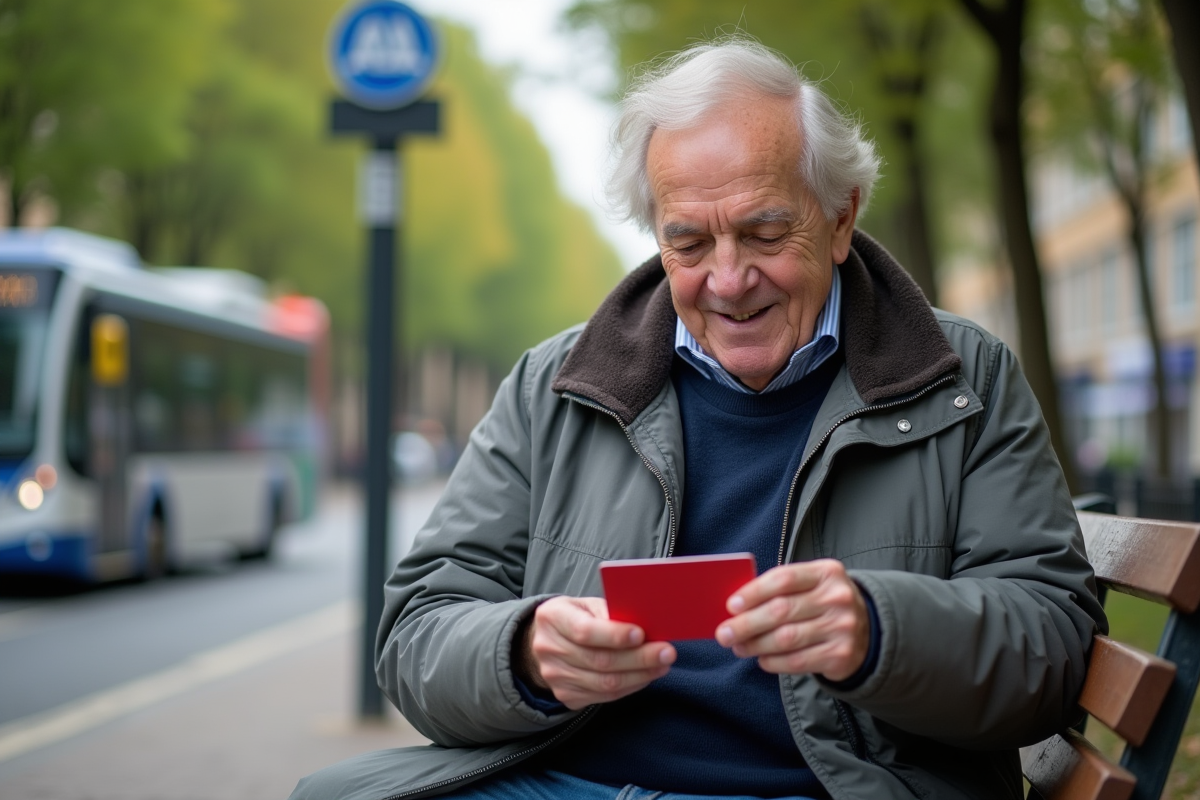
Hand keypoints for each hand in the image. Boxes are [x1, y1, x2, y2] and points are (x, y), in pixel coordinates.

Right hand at [516, 596, 675, 709]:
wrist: (547, 641)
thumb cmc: (577, 617)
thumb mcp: (588, 605)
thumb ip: (612, 613)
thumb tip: (647, 626)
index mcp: (553, 617)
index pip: (585, 631)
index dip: (615, 635)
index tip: (642, 634)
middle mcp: (548, 649)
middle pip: (599, 661)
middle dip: (638, 658)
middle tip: (666, 653)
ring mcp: (555, 676)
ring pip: (605, 683)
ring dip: (640, 675)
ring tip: (662, 665)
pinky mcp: (566, 696)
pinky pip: (605, 696)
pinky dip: (630, 686)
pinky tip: (645, 676)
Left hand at [715, 560, 869, 680]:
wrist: (868, 629)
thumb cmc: (822, 603)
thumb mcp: (810, 585)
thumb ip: (779, 590)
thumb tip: (735, 608)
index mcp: (826, 572)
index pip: (784, 579)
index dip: (753, 592)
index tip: (730, 606)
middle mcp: (837, 598)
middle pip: (781, 611)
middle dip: (746, 624)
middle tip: (724, 634)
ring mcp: (842, 627)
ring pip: (786, 639)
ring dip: (756, 645)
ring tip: (738, 647)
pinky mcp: (841, 655)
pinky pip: (798, 662)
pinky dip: (774, 662)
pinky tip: (761, 659)